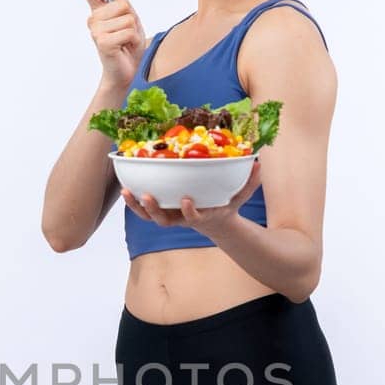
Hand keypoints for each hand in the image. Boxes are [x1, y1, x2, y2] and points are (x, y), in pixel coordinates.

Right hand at [83, 0, 147, 92]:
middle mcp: (94, 21)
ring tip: (127, 41)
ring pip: (128, 18)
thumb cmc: (128, 45)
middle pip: (122, 3)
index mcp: (98, 13)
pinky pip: (129, 31)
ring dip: (134, 31)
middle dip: (132, 18)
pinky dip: (134, 40)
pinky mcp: (103, 42)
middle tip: (128, 33)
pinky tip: (126, 47)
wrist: (127, 70)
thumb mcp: (129, 19)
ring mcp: (97, 32)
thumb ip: (121, 3)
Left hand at [120, 159, 261, 240]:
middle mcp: (182, 219)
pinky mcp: (161, 211)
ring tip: (127, 192)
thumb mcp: (240, 195)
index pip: (194, 217)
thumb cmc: (226, 205)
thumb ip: (250, 182)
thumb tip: (259, 162)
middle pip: (164, 220)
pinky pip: (144, 209)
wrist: (215, 222)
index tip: (187, 201)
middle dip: (154, 210)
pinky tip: (126, 188)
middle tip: (147, 196)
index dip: (189, 212)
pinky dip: (134, 202)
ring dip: (137, 206)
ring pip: (150, 216)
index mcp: (201, 216)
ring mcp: (170, 216)